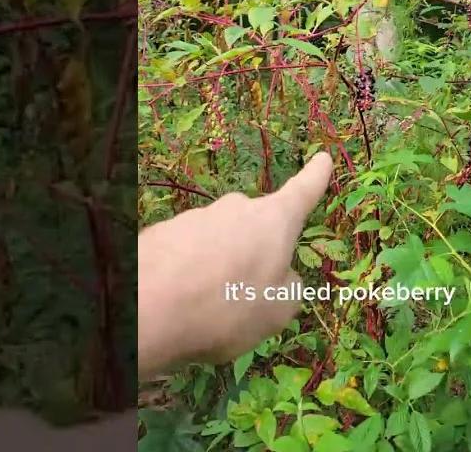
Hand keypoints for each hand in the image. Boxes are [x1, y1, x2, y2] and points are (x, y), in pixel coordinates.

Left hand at [138, 152, 333, 378]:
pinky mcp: (161, 233)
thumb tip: (281, 274)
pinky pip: (186, 254)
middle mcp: (234, 209)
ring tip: (207, 308)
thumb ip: (288, 287)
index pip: (302, 192)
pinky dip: (188, 275)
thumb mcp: (279, 311)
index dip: (315, 177)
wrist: (147, 310)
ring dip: (218, 268)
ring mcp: (195, 217)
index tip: (323, 158)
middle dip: (254, 251)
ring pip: (217, 242)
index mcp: (272, 221)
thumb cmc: (229, 308)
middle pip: (254, 226)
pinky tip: (178, 303)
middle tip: (247, 294)